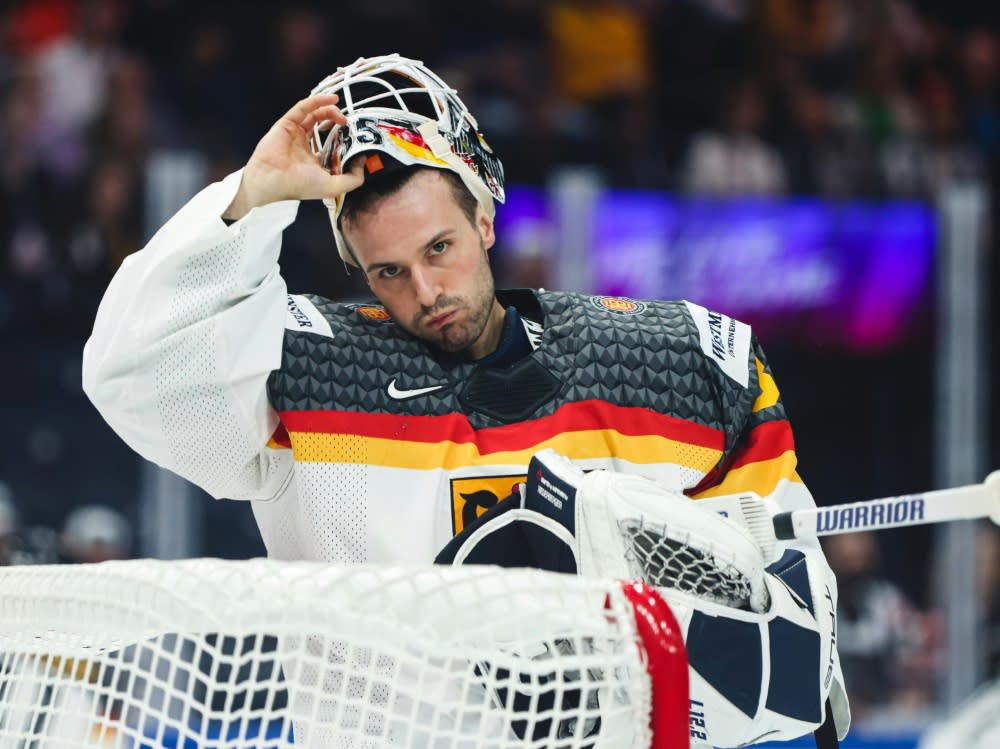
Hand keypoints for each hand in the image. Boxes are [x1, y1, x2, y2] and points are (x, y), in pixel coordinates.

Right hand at [223, 95, 363, 219]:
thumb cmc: (300, 185)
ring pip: (315, 115)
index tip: (356, 138)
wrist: (274, 180)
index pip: (331, 145)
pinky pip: (304, 107)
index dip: (344, 140)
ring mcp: (295, 133)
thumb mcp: (334, 187)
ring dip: (330, 110)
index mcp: (313, 161)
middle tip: (349, 124)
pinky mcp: (287, 123)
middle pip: (324, 127)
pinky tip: (332, 100)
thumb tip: (363, 162)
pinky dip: (318, 101)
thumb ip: (353, 179)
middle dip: (338, 122)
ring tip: (342, 114)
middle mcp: (304, 146)